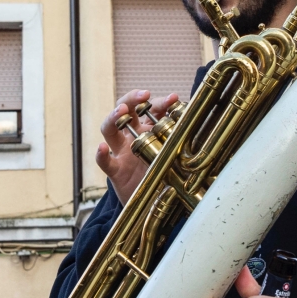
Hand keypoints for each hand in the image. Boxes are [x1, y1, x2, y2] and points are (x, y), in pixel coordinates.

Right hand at [96, 90, 178, 204]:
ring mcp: (121, 153)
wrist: (151, 202)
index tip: (173, 98)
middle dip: (132, 99)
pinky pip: (105, 162)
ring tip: (121, 111)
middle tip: (144, 95)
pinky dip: (101, 155)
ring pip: (109, 130)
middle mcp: (132, 137)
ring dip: (113, 118)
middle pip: (125, 110)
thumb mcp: (173, 152)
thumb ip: (181, 137)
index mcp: (147, 130)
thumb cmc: (162, 172)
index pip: (149, 109)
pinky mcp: (116, 171)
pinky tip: (102, 148)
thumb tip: (195, 119)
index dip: (160, 102)